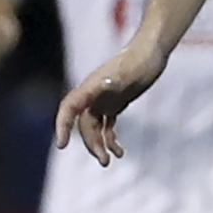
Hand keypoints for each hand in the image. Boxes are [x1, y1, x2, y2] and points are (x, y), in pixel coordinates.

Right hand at [53, 40, 167, 163]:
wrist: (151, 51)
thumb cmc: (138, 60)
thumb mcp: (127, 72)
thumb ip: (114, 80)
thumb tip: (103, 84)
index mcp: (89, 89)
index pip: (68, 110)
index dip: (62, 126)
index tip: (61, 145)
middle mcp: (92, 96)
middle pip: (83, 125)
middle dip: (91, 144)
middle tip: (104, 161)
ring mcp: (103, 100)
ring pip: (94, 128)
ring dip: (100, 145)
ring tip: (109, 161)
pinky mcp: (114, 103)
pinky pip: (107, 126)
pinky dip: (111, 140)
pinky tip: (120, 152)